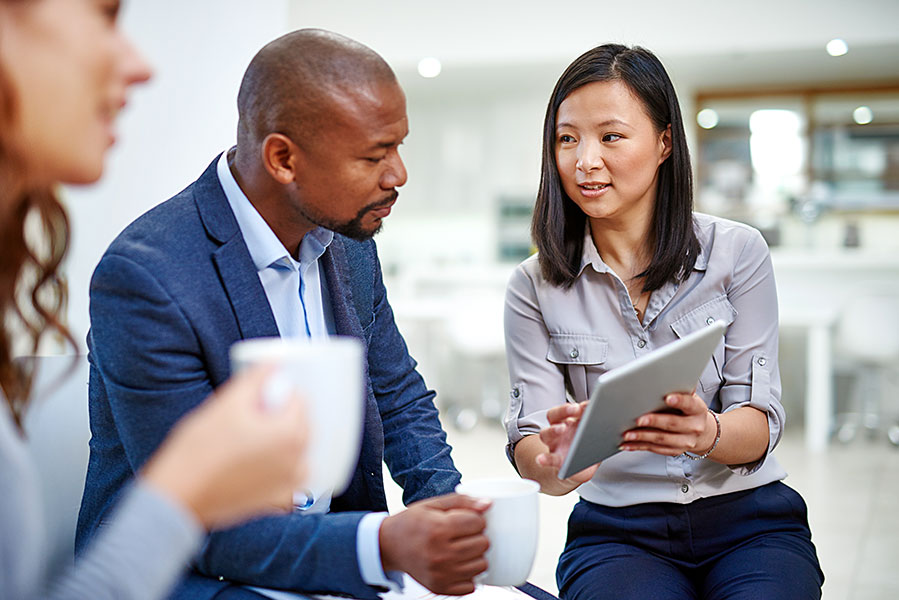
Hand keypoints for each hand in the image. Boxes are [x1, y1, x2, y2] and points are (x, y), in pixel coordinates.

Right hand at [141, 365, 307, 528]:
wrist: (178, 497)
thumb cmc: (198, 451)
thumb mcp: (226, 404)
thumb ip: (256, 380)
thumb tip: (274, 365)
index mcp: (291, 433)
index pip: (298, 400)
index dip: (276, 394)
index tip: (256, 400)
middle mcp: (299, 460)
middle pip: (299, 425)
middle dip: (279, 418)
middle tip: (246, 421)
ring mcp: (290, 484)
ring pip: (295, 450)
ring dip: (280, 442)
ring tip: (245, 443)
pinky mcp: (279, 501)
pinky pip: (289, 476)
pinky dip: (278, 467)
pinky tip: (254, 463)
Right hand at [379, 494, 490, 594]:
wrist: (389, 545)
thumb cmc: (410, 524)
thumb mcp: (432, 504)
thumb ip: (461, 502)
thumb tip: (487, 504)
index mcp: (438, 529)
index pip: (478, 523)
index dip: (474, 518)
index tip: (465, 520)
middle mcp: (440, 553)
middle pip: (483, 544)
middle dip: (477, 536)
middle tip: (462, 534)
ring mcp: (441, 573)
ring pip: (481, 565)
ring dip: (475, 555)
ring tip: (460, 548)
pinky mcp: (440, 587)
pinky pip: (472, 585)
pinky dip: (468, 574)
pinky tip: (457, 563)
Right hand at [536, 402, 598, 486]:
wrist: (581, 469)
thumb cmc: (589, 448)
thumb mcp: (597, 436)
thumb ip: (601, 427)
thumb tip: (613, 419)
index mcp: (570, 420)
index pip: (569, 409)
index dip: (577, 406)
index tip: (586, 405)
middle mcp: (560, 429)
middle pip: (554, 415)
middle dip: (564, 410)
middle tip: (574, 409)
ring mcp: (555, 443)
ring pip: (547, 433)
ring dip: (553, 429)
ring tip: (561, 429)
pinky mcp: (554, 459)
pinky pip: (548, 458)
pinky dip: (544, 458)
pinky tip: (541, 459)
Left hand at [619, 392, 714, 456]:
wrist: (703, 432)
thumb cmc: (690, 410)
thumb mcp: (690, 397)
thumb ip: (679, 389)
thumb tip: (665, 375)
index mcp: (697, 409)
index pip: (689, 404)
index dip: (679, 400)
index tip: (668, 397)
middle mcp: (694, 427)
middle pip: (672, 424)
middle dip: (654, 421)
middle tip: (639, 419)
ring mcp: (685, 441)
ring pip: (661, 439)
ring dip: (642, 437)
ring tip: (627, 434)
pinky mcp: (674, 451)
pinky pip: (654, 449)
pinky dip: (639, 447)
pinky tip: (627, 444)